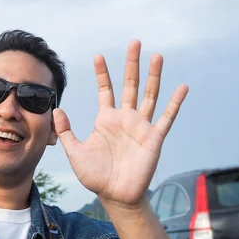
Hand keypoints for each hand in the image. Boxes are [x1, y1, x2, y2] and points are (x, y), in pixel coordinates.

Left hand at [54, 40, 187, 208]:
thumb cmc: (96, 176)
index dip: (102, 73)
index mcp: (107, 119)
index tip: (98, 55)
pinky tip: (182, 87)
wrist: (116, 196)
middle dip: (131, 64)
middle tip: (134, 42)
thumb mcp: (75, 152)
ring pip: (149, 95)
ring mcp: (141, 126)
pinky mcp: (154, 138)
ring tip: (156, 56)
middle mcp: (125, 118)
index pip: (105, 89)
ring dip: (153, 76)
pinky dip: (175, 102)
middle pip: (129, 85)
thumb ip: (66, 131)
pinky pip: (167, 118)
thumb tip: (57, 110)